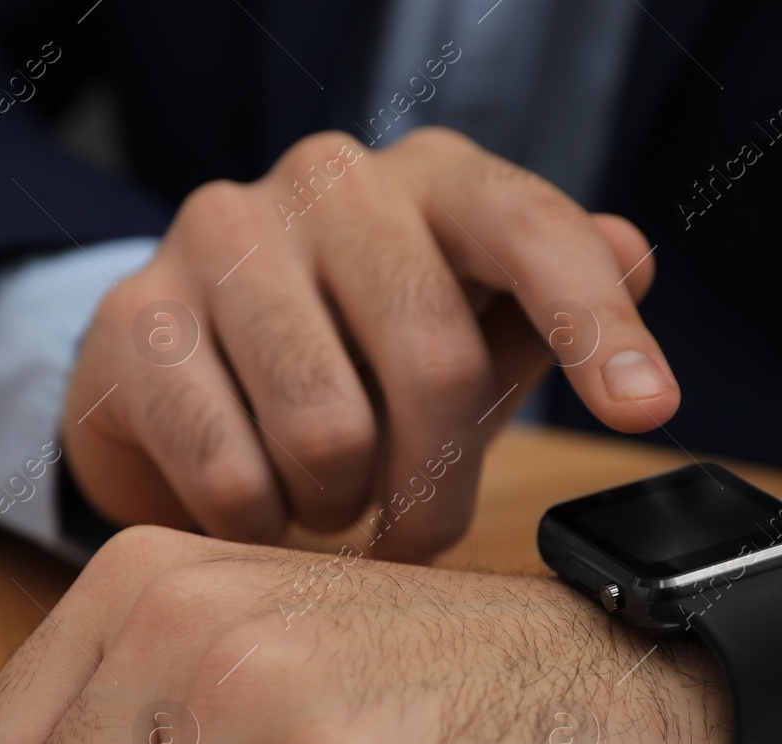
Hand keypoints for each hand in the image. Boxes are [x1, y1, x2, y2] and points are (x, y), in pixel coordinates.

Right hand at [62, 127, 676, 561]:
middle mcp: (329, 180)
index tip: (645, 409)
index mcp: (432, 177)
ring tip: (325, 498)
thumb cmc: (349, 352)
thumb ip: (543, 306)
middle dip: (439, 483)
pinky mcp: (135, 317)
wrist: (172, 366)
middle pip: (434, 358)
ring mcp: (222, 237)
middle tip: (417, 528)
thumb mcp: (462, 332)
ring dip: (340, 505)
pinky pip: (232, 475)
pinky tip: (256, 505)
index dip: (595, 322)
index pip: (532, 230)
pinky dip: (259, 526)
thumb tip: (635, 250)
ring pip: (328, 431)